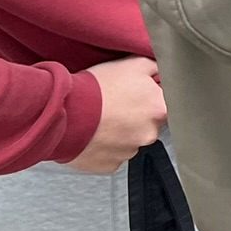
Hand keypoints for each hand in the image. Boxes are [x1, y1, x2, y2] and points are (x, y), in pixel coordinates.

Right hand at [69, 56, 166, 173]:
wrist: (62, 113)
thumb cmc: (97, 88)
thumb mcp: (135, 65)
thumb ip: (158, 69)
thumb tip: (165, 74)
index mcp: (160, 109)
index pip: (169, 103)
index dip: (155, 97)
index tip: (141, 94)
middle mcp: (149, 134)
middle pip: (150, 124)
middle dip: (138, 115)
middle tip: (118, 105)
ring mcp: (129, 152)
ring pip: (131, 140)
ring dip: (122, 132)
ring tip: (103, 119)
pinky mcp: (110, 166)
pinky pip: (114, 155)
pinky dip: (107, 146)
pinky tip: (96, 134)